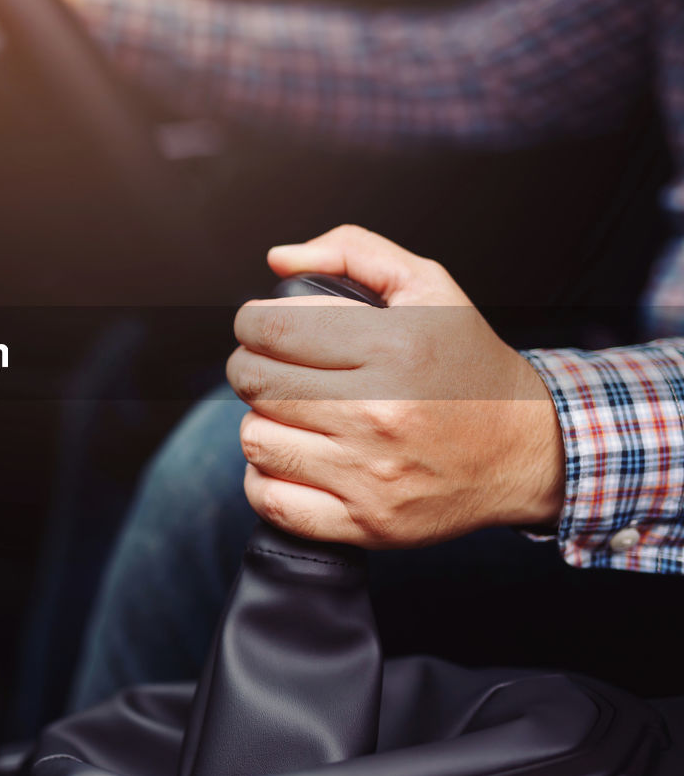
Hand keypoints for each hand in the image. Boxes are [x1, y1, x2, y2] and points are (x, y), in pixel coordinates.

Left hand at [226, 225, 564, 548]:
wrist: (527, 451)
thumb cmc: (468, 366)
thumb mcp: (427, 285)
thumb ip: (352, 252)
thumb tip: (279, 259)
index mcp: (393, 348)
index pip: (272, 329)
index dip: (250, 322)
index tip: (259, 326)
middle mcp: (380, 413)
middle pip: (256, 383)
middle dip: (248, 366)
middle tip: (270, 366)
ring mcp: (371, 474)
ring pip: (256, 439)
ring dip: (259, 420)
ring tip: (289, 412)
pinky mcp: (366, 523)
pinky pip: (271, 501)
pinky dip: (264, 478)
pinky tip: (291, 457)